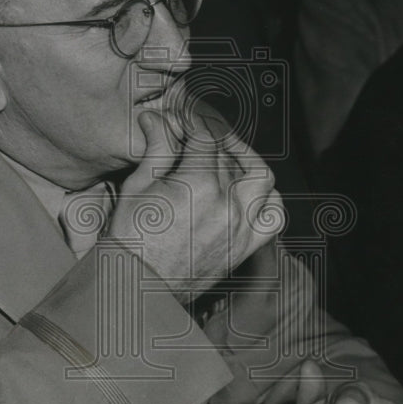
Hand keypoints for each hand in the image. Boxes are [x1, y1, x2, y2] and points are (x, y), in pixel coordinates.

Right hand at [106, 109, 282, 303]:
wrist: (137, 287)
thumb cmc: (129, 240)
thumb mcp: (137, 188)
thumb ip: (155, 149)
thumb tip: (155, 118)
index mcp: (199, 185)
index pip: (205, 137)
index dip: (193, 120)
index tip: (183, 116)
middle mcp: (228, 204)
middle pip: (231, 155)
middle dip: (214, 138)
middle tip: (198, 135)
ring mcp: (241, 227)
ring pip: (262, 179)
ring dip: (248, 162)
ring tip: (230, 157)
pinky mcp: (244, 247)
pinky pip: (273, 217)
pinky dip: (267, 199)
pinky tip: (249, 193)